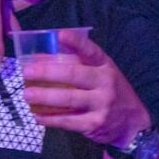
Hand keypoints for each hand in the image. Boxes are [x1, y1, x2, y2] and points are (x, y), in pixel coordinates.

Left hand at [21, 31, 150, 146]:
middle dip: (48, 72)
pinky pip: (68, 121)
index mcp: (105, 66)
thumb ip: (77, 64)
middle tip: (27, 72)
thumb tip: (39, 58)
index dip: (76, 42)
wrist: (132, 123)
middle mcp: (105, 82)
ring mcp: (101, 104)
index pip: (91, 51)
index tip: (60, 34)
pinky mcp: (94, 124)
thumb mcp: (101, 73)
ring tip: (27, 94)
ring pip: (68, 99)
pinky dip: (50, 119)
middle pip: (74, 74)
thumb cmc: (110, 91)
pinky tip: (37, 116)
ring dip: (44, 96)